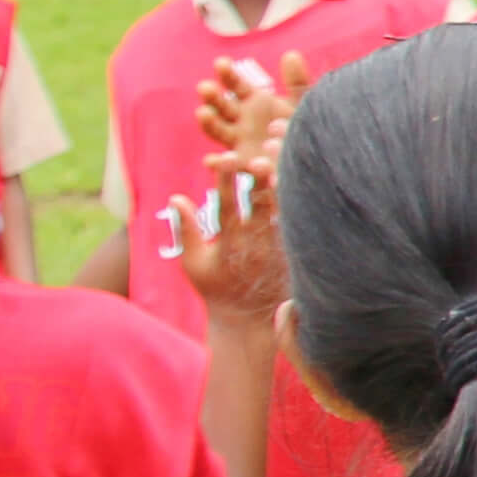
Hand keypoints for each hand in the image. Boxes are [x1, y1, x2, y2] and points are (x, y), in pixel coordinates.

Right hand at [170, 142, 286, 322]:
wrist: (248, 319)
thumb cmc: (216, 288)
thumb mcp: (193, 263)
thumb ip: (187, 230)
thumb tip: (175, 198)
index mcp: (229, 244)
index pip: (226, 207)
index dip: (225, 182)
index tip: (224, 158)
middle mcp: (256, 243)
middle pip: (261, 204)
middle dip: (260, 179)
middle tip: (258, 156)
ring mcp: (278, 246)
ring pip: (284, 209)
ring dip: (282, 185)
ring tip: (282, 160)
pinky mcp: (295, 249)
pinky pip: (299, 220)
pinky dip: (300, 199)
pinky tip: (301, 177)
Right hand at [192, 52, 309, 163]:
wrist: (312, 155)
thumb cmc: (303, 125)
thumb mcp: (302, 103)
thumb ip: (297, 82)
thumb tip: (291, 54)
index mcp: (253, 101)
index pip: (236, 84)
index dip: (228, 74)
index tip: (221, 62)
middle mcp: (240, 120)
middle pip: (222, 105)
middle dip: (212, 96)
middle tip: (205, 87)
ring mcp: (239, 142)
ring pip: (218, 131)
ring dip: (209, 122)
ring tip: (202, 113)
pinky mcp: (244, 165)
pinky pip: (228, 165)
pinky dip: (218, 163)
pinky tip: (209, 161)